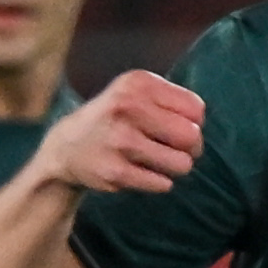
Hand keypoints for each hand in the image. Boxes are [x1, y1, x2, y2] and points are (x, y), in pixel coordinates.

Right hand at [36, 71, 202, 195]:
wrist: (67, 146)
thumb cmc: (115, 118)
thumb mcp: (136, 93)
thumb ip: (172, 101)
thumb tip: (200, 127)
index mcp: (137, 84)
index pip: (196, 109)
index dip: (194, 124)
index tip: (179, 128)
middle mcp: (127, 107)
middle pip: (192, 136)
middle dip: (192, 148)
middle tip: (177, 150)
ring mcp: (120, 140)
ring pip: (181, 164)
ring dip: (176, 167)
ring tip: (160, 162)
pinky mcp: (115, 172)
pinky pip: (162, 183)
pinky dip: (159, 182)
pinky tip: (142, 172)